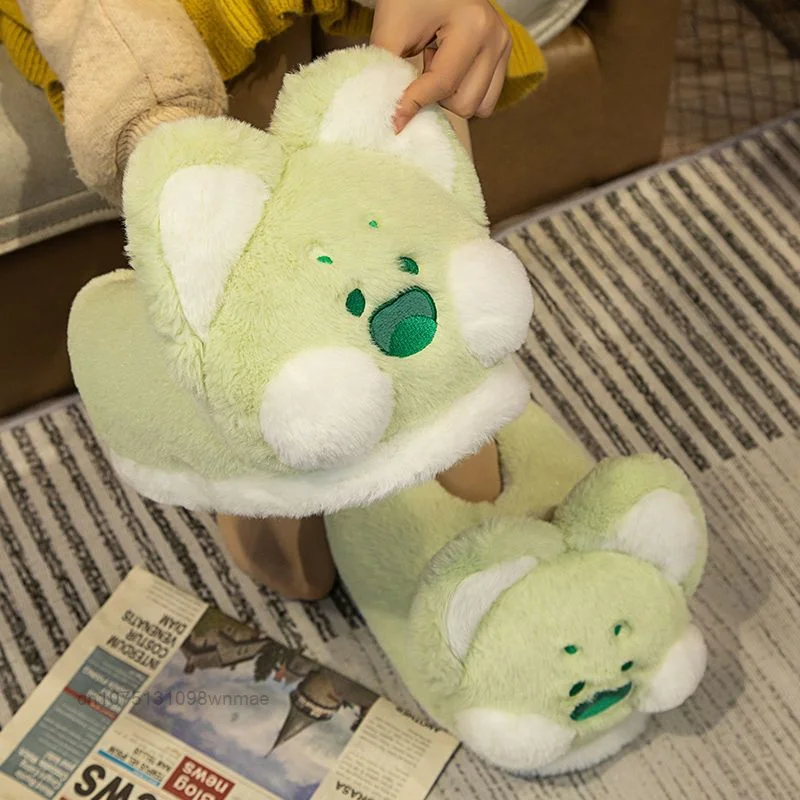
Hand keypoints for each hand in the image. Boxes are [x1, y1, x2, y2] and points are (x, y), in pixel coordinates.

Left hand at [371, 0, 511, 131]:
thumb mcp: (392, 28)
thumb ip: (388, 72)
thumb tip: (394, 119)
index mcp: (473, 25)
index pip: (442, 84)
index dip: (414, 104)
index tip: (395, 120)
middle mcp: (495, 38)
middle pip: (464, 103)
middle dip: (437, 95)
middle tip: (423, 65)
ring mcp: (503, 46)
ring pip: (478, 106)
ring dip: (452, 95)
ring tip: (438, 64)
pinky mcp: (503, 54)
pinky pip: (486, 98)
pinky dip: (464, 92)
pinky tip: (451, 66)